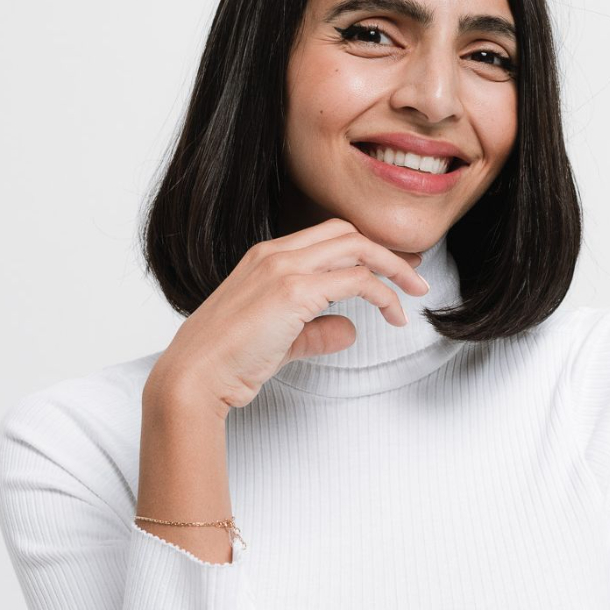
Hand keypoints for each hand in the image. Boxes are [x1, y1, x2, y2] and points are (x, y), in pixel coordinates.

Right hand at [145, 217, 429, 418]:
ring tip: (415, 294)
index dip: (366, 249)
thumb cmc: (225, 363)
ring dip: (393, 268)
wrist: (194, 377)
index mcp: (265, 257)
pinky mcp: (293, 291)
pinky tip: (393, 316)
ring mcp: (283, 268)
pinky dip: (383, 295)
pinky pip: (356, 280)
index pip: (327, 237)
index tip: (394, 268)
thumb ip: (314, 331)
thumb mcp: (279, 342)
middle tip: (415, 276)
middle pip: (347, 232)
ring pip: (356, 247)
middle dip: (387, 252)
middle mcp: (275, 254)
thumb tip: (349, 331)